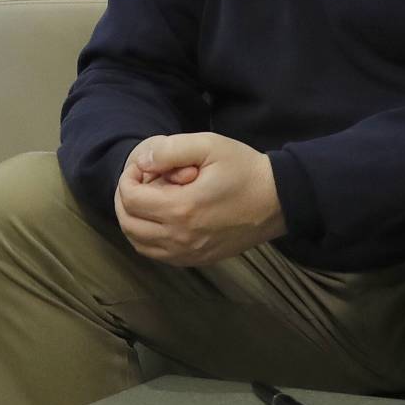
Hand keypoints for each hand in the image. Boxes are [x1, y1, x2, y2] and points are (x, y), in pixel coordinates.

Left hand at [115, 132, 286, 265]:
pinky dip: (148, 238)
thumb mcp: (208, 145)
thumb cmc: (244, 169)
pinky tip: (159, 219)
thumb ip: (170, 150)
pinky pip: (158, 255)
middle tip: (140, 182)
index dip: (128, 178)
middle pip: (129, 224)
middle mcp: (180, 237)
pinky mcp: (198, 259)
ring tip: (147, 199)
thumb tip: (142, 163)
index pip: (130, 199)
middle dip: (125, 200)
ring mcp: (189, 253)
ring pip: (139, 244)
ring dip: (134, 220)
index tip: (142, 167)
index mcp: (181, 209)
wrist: (278, 200)